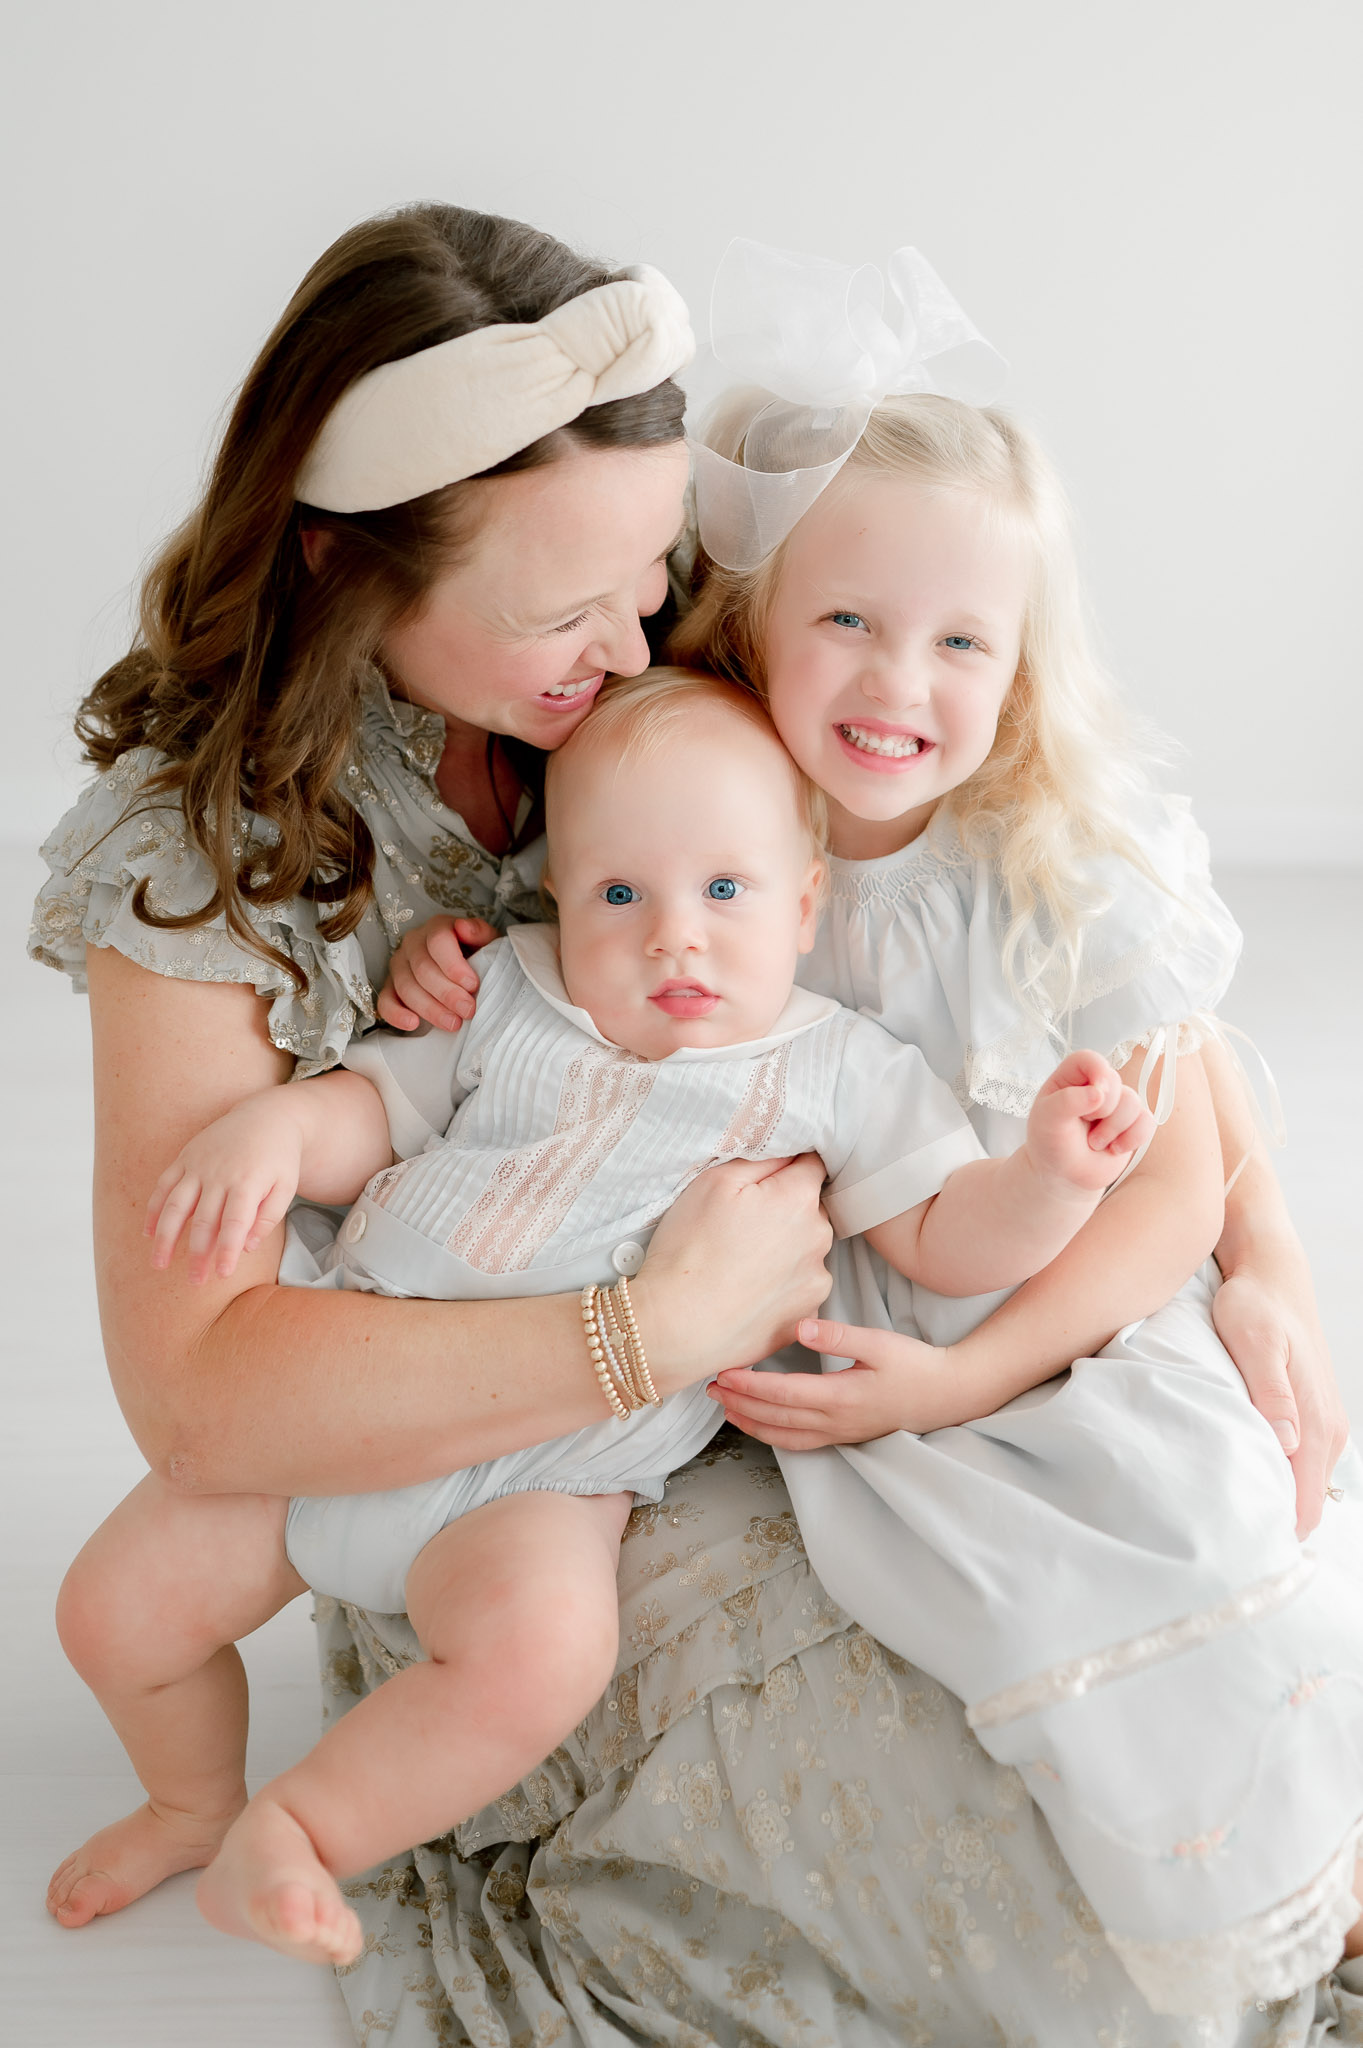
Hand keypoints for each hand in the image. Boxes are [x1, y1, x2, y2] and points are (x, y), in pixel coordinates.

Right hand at [145, 1095, 304, 1282]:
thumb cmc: (279, 1158)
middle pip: (203, 1221)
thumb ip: (268, 1217)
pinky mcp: (185, 1157)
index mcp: (248, 1182)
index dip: (226, 1251)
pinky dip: (153, 1210)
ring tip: (159, 1264)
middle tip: (195, 1281)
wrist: (266, 1115)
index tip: (221, 1275)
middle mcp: (219, 1173)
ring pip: (176, 1205)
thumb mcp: (286, 1186)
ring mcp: (198, 1164)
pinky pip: (164, 1186)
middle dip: (197, 1254)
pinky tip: (147, 1233)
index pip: (234, 1224)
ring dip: (165, 1237)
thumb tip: (247, 1247)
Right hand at [376, 915, 498, 1031]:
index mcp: (437, 927)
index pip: (438, 941)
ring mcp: (399, 964)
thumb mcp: (487, 941)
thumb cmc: (478, 955)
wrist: (467, 970)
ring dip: (430, 1009)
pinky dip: (396, 1014)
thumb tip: (463, 927)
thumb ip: (479, 932)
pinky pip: (385, 1001)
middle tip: (468, 1010)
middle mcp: (413, 942)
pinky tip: (413, 1024)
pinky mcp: (390, 986)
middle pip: (422, 968)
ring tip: (453, 1023)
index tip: (472, 985)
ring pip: (406, 987)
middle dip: (447, 993)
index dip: (454, 965)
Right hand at [632, 1155, 832, 1392]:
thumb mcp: (715, 1181)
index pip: (811, 1164)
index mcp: (799, 1199)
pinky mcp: (806, 1315)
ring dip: (784, 1249)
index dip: (785, 1166)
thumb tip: (790, 1149)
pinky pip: (799, 1287)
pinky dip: (780, 1286)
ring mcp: (816, 1281)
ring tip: (739, 1263)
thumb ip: (762, 1157)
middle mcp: (819, 1239)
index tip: (760, 1181)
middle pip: (810, 1208)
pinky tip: (747, 1290)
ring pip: (806, 1249)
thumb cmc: (690, 1250)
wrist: (679, 1327)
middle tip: (739, 1225)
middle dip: (783, 1209)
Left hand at [711, 1316, 961, 1445]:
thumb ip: (840, 1336)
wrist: (948, 1396)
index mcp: (840, 1397)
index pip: (782, 1393)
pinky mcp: (844, 1435)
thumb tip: (801, 1327)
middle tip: (710, 1388)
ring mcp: (839, 1432)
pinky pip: (799, 1442)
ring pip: (784, 1435)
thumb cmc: (916, 1366)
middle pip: (775, 1417)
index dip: (749, 1385)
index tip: (723, 1372)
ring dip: (751, 1423)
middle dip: (739, 1403)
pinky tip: (761, 1426)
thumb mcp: (880, 1343)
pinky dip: (773, 1435)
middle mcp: (835, 1421)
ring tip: (725, 1409)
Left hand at [1028, 1049, 1154, 1195]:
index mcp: (1071, 1078)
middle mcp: (1096, 1086)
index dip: (1098, 1071)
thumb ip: (1067, 1102)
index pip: (1089, 1059)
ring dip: (1113, 1128)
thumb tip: (1098, 1093)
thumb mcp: (1047, 1120)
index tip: (1096, 1093)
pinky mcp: (1132, 1124)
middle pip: (1115, 1082)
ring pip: (1133, 1102)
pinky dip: (1133, 1138)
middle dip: (1102, 1110)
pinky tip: (1114, 1149)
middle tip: (1085, 1125)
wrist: (1064, 1176)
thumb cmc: (1050, 1143)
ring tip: (1094, 1143)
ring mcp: (1116, 1105)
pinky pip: (1148, 1121)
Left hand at [1213, 1256, 1348, 1537]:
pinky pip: (1296, 1464)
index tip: (1238, 1554)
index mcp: (1315, 1423)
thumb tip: (1284, 1440)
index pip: (1305, 1504)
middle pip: (1305, 1503)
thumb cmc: (1255, 1305)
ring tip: (1223, 1515)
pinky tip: (1240, 1478)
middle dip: (1269, 1524)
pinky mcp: (1308, 1416)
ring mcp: (1320, 1425)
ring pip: (1300, 1484)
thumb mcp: (1255, 1342)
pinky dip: (1273, 1476)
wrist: (1269, 1273)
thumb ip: (1271, 1392)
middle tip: (1219, 1542)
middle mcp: (1326, 1431)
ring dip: (1270, 1500)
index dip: (1276, 1533)